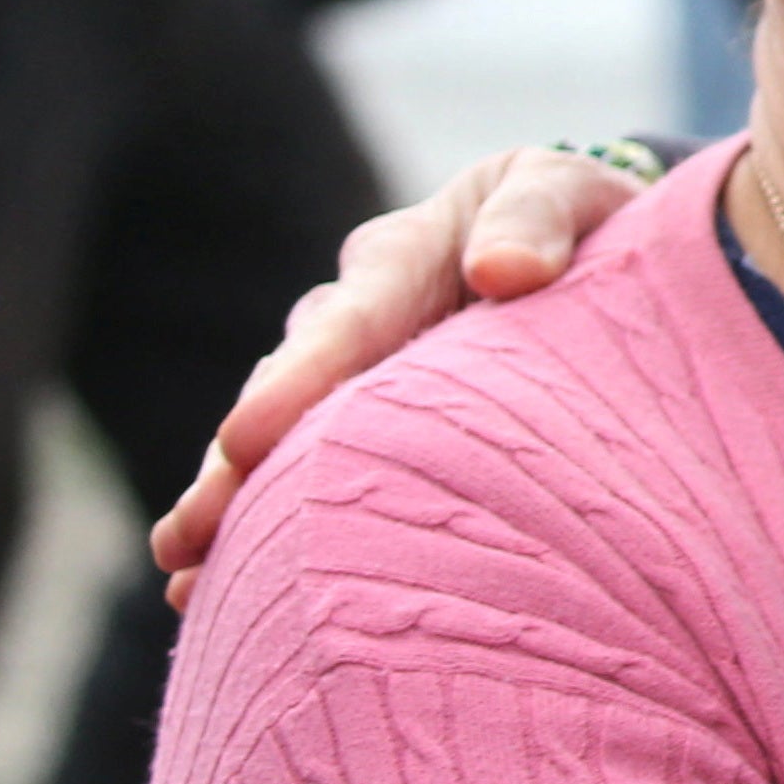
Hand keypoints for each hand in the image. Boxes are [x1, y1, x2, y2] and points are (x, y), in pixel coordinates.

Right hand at [151, 146, 650, 593]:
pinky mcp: (367, 430)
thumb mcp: (567, 192)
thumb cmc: (586, 221)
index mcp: (404, 258)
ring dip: (235, 507)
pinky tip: (208, 591)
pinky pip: (307, 479)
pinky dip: (264, 527)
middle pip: (287, 397)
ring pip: (282, 446)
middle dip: (234, 467)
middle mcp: (357, 321)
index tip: (243, 441)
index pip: (348, 325)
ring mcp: (354, 380)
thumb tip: (505, 269)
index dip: (298, 383)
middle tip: (189, 535)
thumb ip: (538, 218)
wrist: (595, 246)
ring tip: (189, 577)